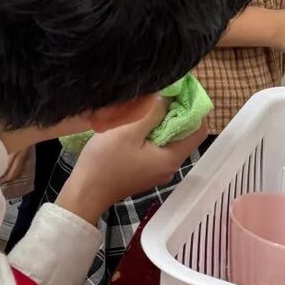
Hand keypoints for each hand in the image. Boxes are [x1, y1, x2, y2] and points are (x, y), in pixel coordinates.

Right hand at [58, 95, 204, 220]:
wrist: (86, 192)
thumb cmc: (106, 161)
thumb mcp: (128, 131)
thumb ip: (152, 114)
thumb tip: (167, 99)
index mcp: (171, 158)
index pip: (199, 131)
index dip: (195, 110)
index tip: (181, 92)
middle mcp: (170, 167)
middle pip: (184, 136)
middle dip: (177, 113)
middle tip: (163, 93)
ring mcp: (158, 172)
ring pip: (170, 142)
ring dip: (163, 123)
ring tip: (149, 105)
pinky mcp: (146, 172)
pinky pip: (158, 149)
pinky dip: (154, 134)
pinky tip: (139, 123)